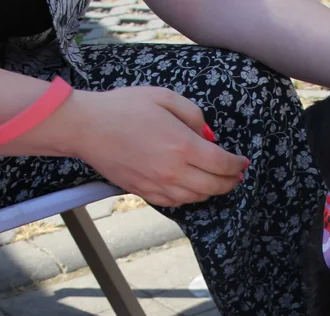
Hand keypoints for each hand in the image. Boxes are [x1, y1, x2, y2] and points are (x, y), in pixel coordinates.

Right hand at [71, 86, 249, 206]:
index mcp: (182, 146)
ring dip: (212, 191)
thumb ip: (193, 115)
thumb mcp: (165, 97)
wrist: (87, 127)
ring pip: (196, 198)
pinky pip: (176, 203)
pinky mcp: (144, 192)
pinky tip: (193, 188)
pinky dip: (190, 198)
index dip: (237, 165)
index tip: (243, 162)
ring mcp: (158, 185)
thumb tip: (208, 136)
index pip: (222, 164)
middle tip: (236, 175)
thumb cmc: (123, 107)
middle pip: (214, 186)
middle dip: (231, 182)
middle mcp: (173, 171)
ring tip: (218, 182)